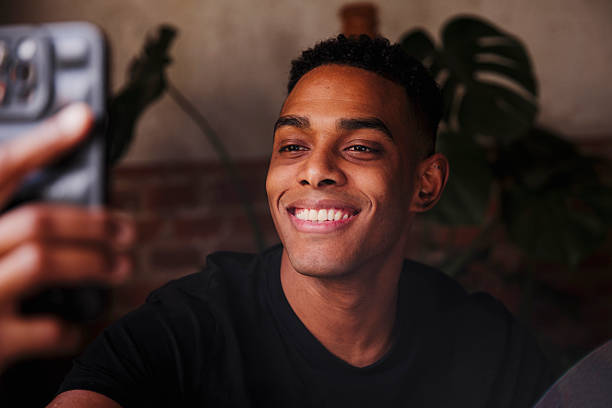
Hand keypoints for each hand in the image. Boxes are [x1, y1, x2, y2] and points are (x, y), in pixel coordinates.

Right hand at [0, 104, 134, 370]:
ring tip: (121, 267)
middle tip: (127, 231)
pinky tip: (74, 328)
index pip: (1, 167)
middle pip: (37, 220)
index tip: (83, 118)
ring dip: (92, 263)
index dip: (44, 141)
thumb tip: (20, 140)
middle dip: (92, 225)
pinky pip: (41, 329)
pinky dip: (67, 328)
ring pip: (42, 261)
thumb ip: (3, 197)